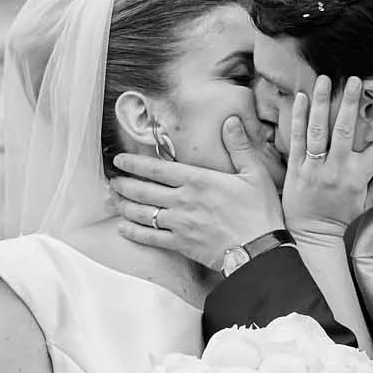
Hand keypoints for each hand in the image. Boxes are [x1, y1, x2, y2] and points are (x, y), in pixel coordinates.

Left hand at [110, 120, 286, 267]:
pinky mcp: (181, 244)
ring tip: (114, 201)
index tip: (119, 160)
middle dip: (124, 185)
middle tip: (112, 181)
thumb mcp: (255, 174)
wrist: (260, 250)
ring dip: (124, 206)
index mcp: (198, 180)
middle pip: (143, 191)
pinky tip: (124, 228)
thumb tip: (231, 121)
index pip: (157, 168)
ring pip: (142, 213)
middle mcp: (183, 200)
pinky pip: (150, 238)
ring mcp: (179, 224)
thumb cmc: (260, 212)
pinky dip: (134, 232)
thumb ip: (239, 146)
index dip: (134, 164)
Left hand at [284, 77, 372, 245]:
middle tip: (356, 80)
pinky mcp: (297, 167)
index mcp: (359, 176)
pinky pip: (297, 138)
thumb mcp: (369, 201)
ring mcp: (315, 167)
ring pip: (319, 130)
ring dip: (322, 103)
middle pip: (346, 130)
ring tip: (325, 79)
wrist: (312, 232)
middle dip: (351, 103)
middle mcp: (338, 169)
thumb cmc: (342, 215)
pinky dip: (299, 117)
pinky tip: (302, 97)